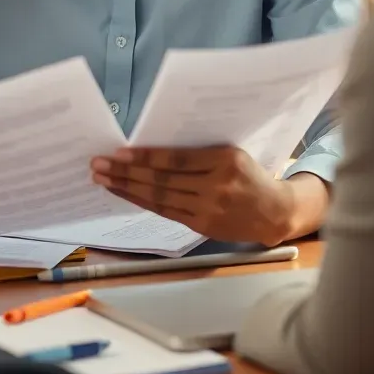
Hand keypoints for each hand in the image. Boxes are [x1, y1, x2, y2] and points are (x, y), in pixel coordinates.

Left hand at [91, 145, 296, 246]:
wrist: (275, 212)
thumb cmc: (250, 174)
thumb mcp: (232, 153)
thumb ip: (198, 152)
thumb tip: (152, 147)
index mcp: (226, 160)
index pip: (176, 159)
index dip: (146, 157)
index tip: (119, 152)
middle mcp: (217, 186)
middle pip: (162, 180)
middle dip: (126, 172)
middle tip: (98, 165)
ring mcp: (209, 209)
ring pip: (160, 198)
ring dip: (127, 189)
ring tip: (103, 180)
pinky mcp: (202, 226)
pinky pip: (166, 212)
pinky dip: (142, 202)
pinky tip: (125, 193)